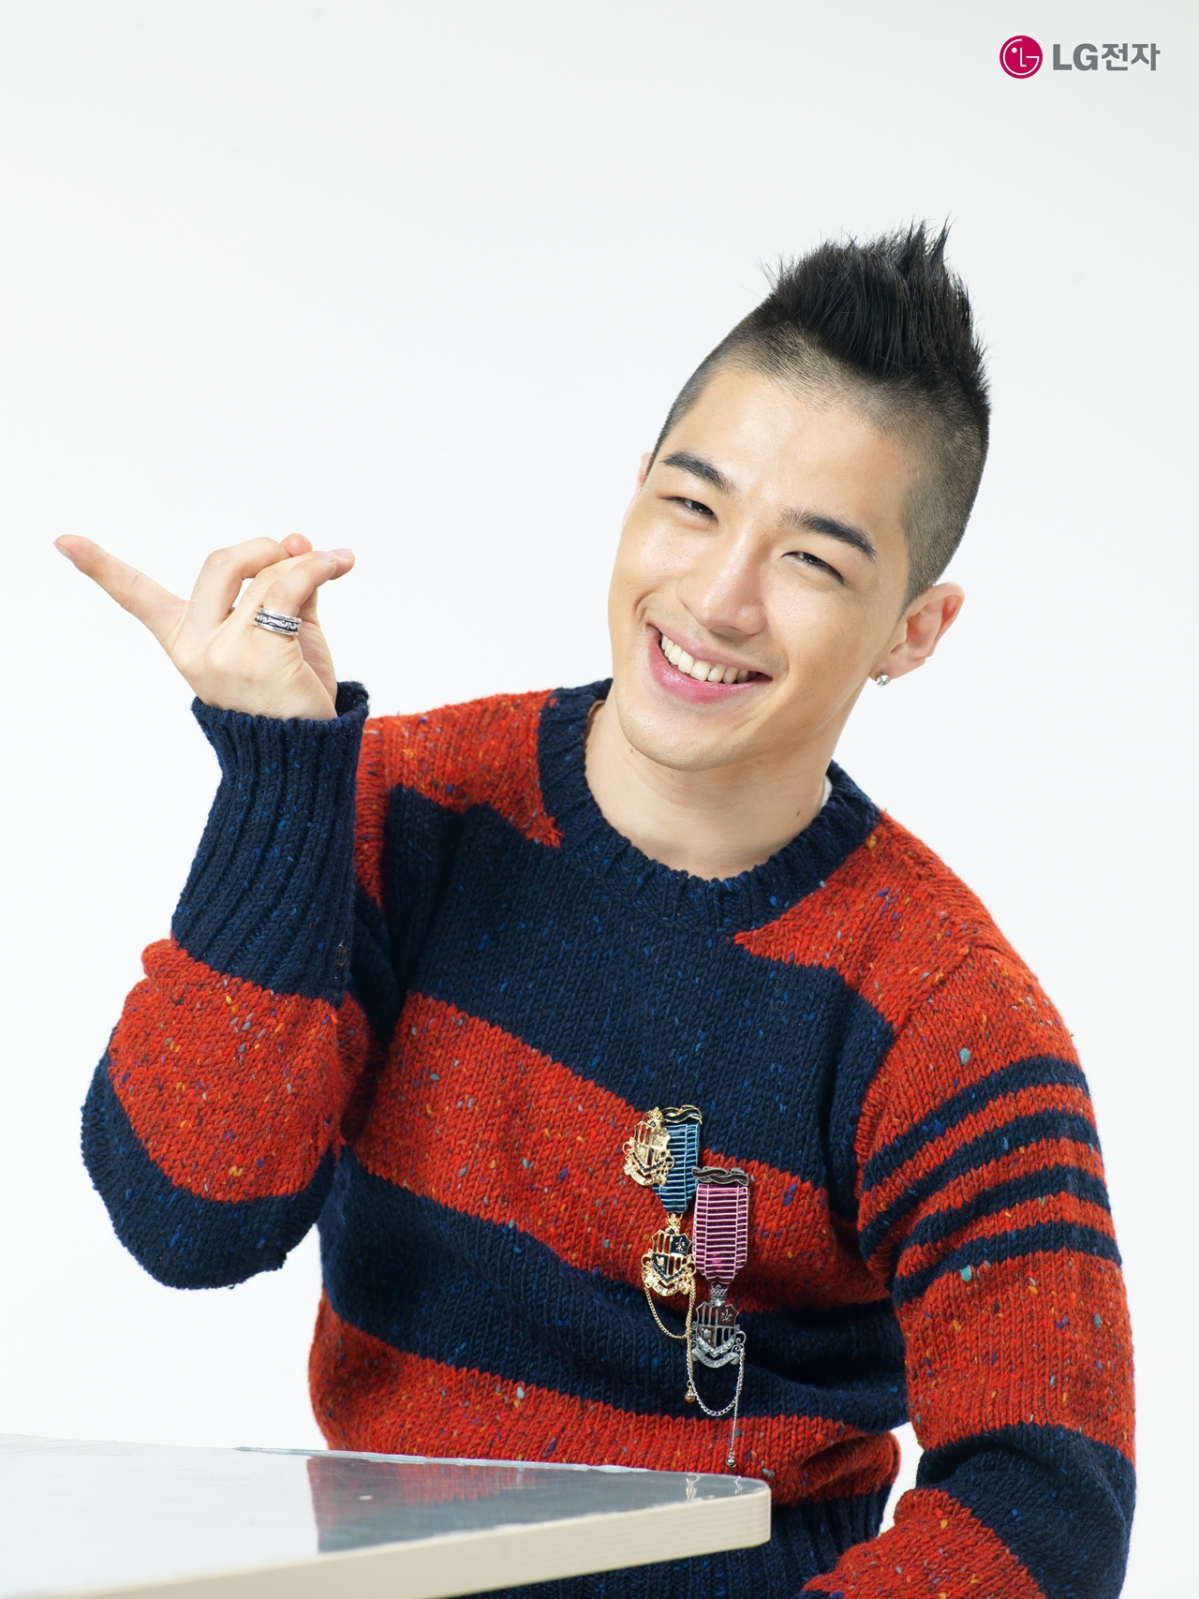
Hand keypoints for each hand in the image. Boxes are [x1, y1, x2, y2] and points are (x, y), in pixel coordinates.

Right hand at [55, 534, 354, 719]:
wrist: (307, 755)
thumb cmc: (291, 696)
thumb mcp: (283, 634)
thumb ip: (284, 584)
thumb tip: (296, 538)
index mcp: (185, 641)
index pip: (137, 598)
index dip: (100, 567)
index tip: (64, 541)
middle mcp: (196, 646)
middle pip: (219, 564)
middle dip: (261, 549)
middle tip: (294, 553)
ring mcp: (224, 652)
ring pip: (266, 577)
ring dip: (307, 563)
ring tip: (334, 562)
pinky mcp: (260, 655)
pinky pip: (292, 589)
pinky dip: (321, 567)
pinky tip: (340, 561)